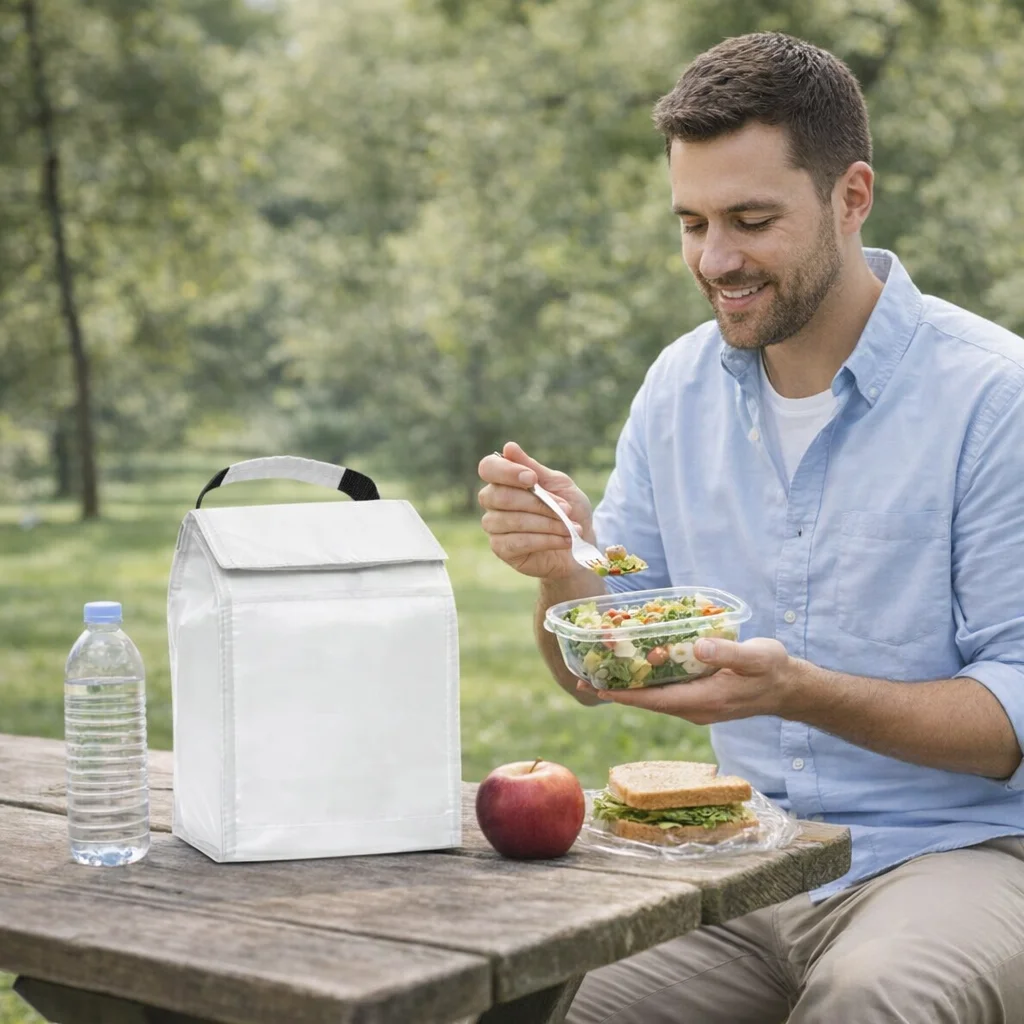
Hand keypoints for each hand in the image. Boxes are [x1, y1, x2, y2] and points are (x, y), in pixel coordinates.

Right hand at [477, 441, 594, 579]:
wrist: (581, 543)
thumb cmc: (568, 510)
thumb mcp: (558, 484)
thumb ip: (534, 468)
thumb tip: (509, 447)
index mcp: (504, 479)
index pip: (488, 468)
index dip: (506, 472)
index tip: (532, 479)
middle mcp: (493, 501)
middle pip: (500, 496)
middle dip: (537, 503)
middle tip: (566, 509)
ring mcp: (494, 526)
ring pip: (512, 520)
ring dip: (547, 523)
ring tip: (569, 527)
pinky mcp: (502, 549)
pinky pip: (517, 542)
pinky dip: (545, 540)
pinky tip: (563, 540)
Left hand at [577, 637, 799, 723]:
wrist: (789, 688)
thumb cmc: (773, 670)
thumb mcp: (756, 657)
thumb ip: (728, 652)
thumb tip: (698, 647)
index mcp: (704, 700)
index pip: (655, 700)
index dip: (624, 695)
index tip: (596, 688)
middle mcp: (695, 708)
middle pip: (647, 702)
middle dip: (616, 691)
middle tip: (583, 676)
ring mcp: (696, 705)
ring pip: (654, 698)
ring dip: (627, 687)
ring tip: (598, 671)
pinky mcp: (699, 698)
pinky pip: (665, 692)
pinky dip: (646, 682)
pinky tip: (633, 666)